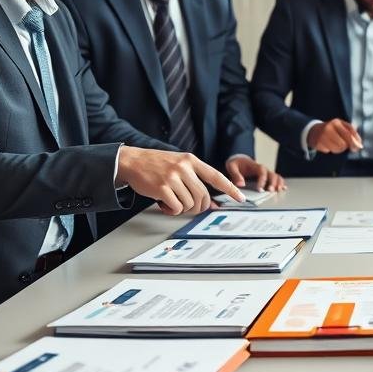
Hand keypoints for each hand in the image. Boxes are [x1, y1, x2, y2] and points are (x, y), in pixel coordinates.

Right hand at [116, 147, 243, 214]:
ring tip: (171, 202)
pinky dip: (171, 210)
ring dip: (181, 209)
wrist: (131, 161)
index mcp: (191, 161)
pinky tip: (163, 204)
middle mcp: (184, 167)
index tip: (241, 198)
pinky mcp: (162, 188)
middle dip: (198, 207)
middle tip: (187, 207)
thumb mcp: (179, 164)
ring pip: (190, 204)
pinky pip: (176, 208)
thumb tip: (211, 202)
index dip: (230, 189)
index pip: (216, 176)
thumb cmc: (156, 165)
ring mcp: (173, 177)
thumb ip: (194, 178)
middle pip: (203, 196)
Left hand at [226, 155, 285, 192]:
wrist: (240, 161)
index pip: (262, 172)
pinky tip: (283, 189)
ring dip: (278, 184)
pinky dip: (281, 184)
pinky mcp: (268, 178)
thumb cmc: (236, 164)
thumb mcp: (232, 167)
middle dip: (272, 183)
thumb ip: (236, 175)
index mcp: (255, 166)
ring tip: (278, 191)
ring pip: (277, 177)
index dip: (262, 180)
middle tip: (270, 191)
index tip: (260, 189)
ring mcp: (267, 174)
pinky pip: (277, 180)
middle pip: (272, 175)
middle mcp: (264, 170)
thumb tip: (241, 185)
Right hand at [308, 118, 363, 153]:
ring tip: (334, 144)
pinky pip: (329, 150)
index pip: (349, 133)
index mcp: (337, 122)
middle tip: (346, 146)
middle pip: (343, 144)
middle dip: (346, 146)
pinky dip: (330, 149)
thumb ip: (351, 133)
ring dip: (338, 149)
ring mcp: (322, 136)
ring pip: (337, 149)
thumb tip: (359, 145)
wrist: (314, 131)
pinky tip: (327, 144)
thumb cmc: (332, 130)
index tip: (359, 147)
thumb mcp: (341, 126)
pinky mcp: (318, 143)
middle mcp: (329, 128)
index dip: (355, 142)